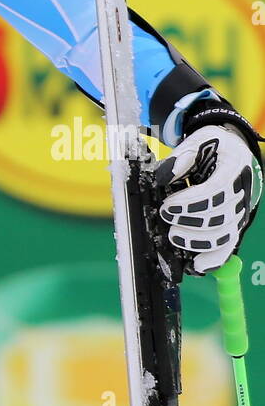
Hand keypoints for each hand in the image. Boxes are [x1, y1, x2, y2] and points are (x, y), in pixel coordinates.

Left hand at [157, 124, 261, 273]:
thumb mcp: (198, 140)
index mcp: (234, 168)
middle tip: (164, 215)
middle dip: (189, 220)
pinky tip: (197, 265)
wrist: (234, 152)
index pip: (216, 191)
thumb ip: (181, 156)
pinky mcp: (234, 224)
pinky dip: (214, 259)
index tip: (167, 205)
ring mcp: (239, 211)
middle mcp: (242, 193)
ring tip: (174, 236)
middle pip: (220, 217)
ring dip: (197, 241)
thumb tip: (162, 176)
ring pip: (224, 235)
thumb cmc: (215, 146)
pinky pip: (228, 246)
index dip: (190, 203)